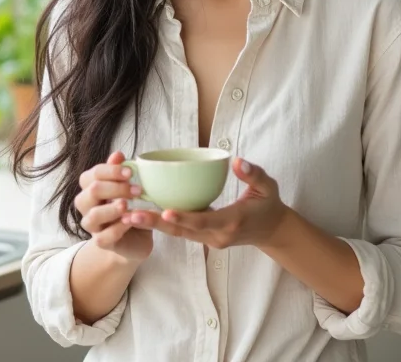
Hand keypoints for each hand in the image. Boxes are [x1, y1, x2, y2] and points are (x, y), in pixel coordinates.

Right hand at [74, 150, 153, 262]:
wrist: (136, 237)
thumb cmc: (131, 206)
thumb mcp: (129, 187)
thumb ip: (120, 171)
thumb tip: (117, 154)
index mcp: (91, 188)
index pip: (92, 175)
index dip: (110, 171)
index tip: (131, 172)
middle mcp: (87, 206)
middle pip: (92, 192)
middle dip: (115, 188)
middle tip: (137, 189)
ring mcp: (93, 226)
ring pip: (92, 216)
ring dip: (112, 209)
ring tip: (127, 205)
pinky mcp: (101, 243)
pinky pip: (102, 237)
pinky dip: (117, 228)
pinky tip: (130, 221)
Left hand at [120, 157, 287, 249]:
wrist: (271, 230)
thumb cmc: (269, 204)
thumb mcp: (268, 186)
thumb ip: (254, 174)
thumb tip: (237, 161)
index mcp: (232, 222)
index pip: (204, 221)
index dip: (184, 217)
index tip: (163, 211)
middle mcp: (217, 235)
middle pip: (183, 231)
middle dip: (156, 224)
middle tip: (131, 215)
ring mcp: (210, 239)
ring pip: (178, 234)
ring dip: (154, 226)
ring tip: (129, 216)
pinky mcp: (205, 237)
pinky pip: (182, 232)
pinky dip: (164, 224)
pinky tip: (145, 215)